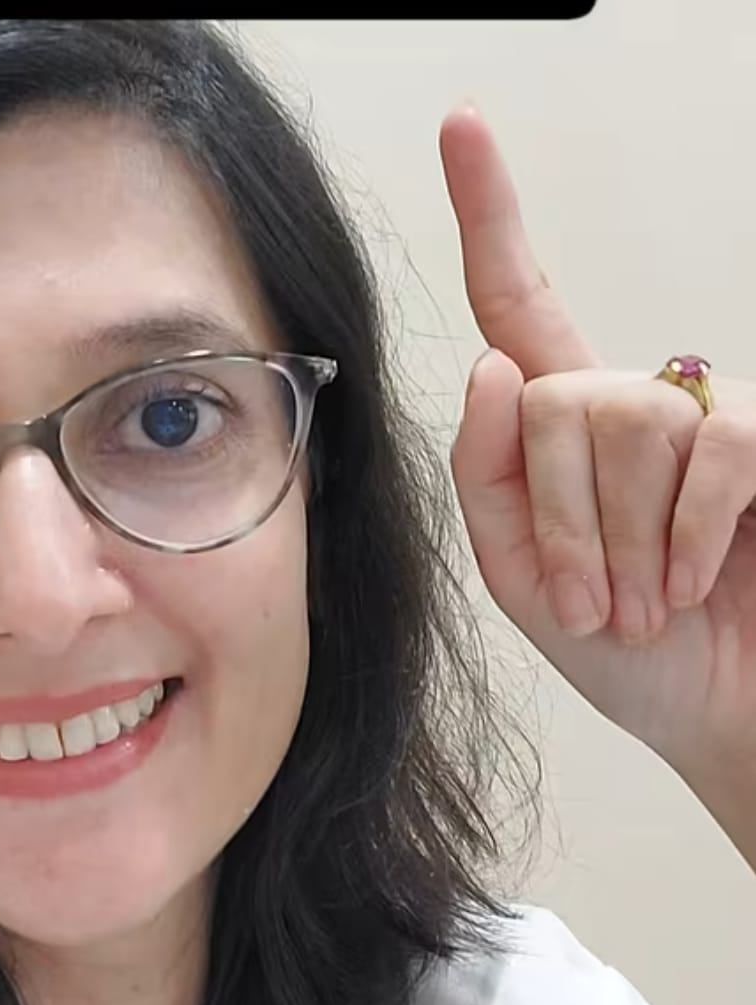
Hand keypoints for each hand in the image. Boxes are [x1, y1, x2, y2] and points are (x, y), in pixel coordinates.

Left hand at [440, 107, 755, 853]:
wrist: (712, 709)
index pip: (515, 302)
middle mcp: (623, 396)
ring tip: (644, 599)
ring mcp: (698, 412)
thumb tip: (492, 364)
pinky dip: (688, 535)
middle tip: (594, 598)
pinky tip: (692, 582)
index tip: (464, 124)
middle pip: (553, 399)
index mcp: (552, 423)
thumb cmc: (615, 643)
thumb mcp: (516, 572)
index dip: (491, 213)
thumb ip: (487, 473)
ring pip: (624, 423)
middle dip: (565, 522)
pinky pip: (712, 450)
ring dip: (624, 540)